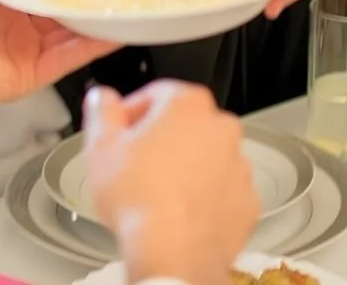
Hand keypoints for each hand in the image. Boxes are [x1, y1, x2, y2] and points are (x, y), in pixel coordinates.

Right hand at [83, 81, 258, 284]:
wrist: (173, 252)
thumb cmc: (140, 201)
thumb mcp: (100, 147)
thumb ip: (102, 111)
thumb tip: (102, 99)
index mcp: (188, 104)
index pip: (156, 94)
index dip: (130, 113)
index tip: (119, 131)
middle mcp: (221, 128)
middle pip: (184, 124)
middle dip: (159, 140)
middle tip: (134, 164)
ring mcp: (238, 164)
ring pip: (205, 156)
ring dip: (183, 167)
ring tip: (155, 192)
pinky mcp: (246, 198)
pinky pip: (221, 188)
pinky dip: (203, 195)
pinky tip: (178, 209)